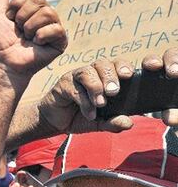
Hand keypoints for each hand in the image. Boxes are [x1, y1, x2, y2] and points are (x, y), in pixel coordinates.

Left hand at [0, 0, 66, 77]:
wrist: (4, 62)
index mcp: (30, 9)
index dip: (16, 4)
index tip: (9, 19)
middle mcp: (43, 16)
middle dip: (23, 16)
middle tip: (19, 30)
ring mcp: (53, 27)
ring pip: (48, 12)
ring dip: (31, 27)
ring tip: (27, 38)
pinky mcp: (60, 41)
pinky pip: (56, 28)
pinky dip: (42, 36)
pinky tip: (37, 44)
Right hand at [37, 49, 177, 132]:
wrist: (56, 122)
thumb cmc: (80, 117)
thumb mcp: (100, 123)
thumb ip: (114, 123)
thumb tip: (129, 123)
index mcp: (105, 78)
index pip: (117, 64)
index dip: (123, 66)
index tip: (128, 75)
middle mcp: (91, 73)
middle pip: (102, 63)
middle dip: (110, 77)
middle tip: (113, 92)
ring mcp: (76, 77)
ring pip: (87, 71)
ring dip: (95, 86)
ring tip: (100, 103)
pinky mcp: (63, 84)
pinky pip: (74, 87)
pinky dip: (84, 101)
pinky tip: (89, 113)